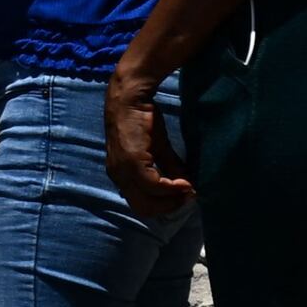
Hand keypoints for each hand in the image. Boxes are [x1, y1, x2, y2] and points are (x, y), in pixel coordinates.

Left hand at [103, 58, 189, 212]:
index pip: (141, 204)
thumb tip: (187, 187)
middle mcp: (118, 177)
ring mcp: (122, 171)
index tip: (184, 198)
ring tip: (188, 190)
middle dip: (168, 207)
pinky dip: (170, 187)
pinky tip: (184, 182)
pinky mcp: (131, 161)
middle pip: (143, 208)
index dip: (163, 206)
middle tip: (187, 197)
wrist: (131, 98)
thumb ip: (170, 168)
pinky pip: (152, 184)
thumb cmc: (142, 120)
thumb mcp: (159, 148)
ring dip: (170, 199)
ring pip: (147, 200)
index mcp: (121, 175)